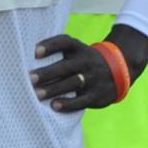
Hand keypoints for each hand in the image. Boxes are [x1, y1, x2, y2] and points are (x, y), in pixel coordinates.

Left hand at [32, 25, 147, 111]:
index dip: (50, 45)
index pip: (64, 42)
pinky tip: (54, 106)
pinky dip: (68, 104)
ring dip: (54, 89)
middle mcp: (86, 61)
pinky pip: (81, 100)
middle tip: (30, 78)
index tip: (35, 52)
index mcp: (79, 48)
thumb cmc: (84, 60)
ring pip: (72, 83)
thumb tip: (28, 58)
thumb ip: (58, 51)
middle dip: (47, 73)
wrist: (118, 71)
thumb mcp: (76, 50)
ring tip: (37, 94)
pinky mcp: (96, 95)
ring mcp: (92, 78)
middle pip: (65, 66)